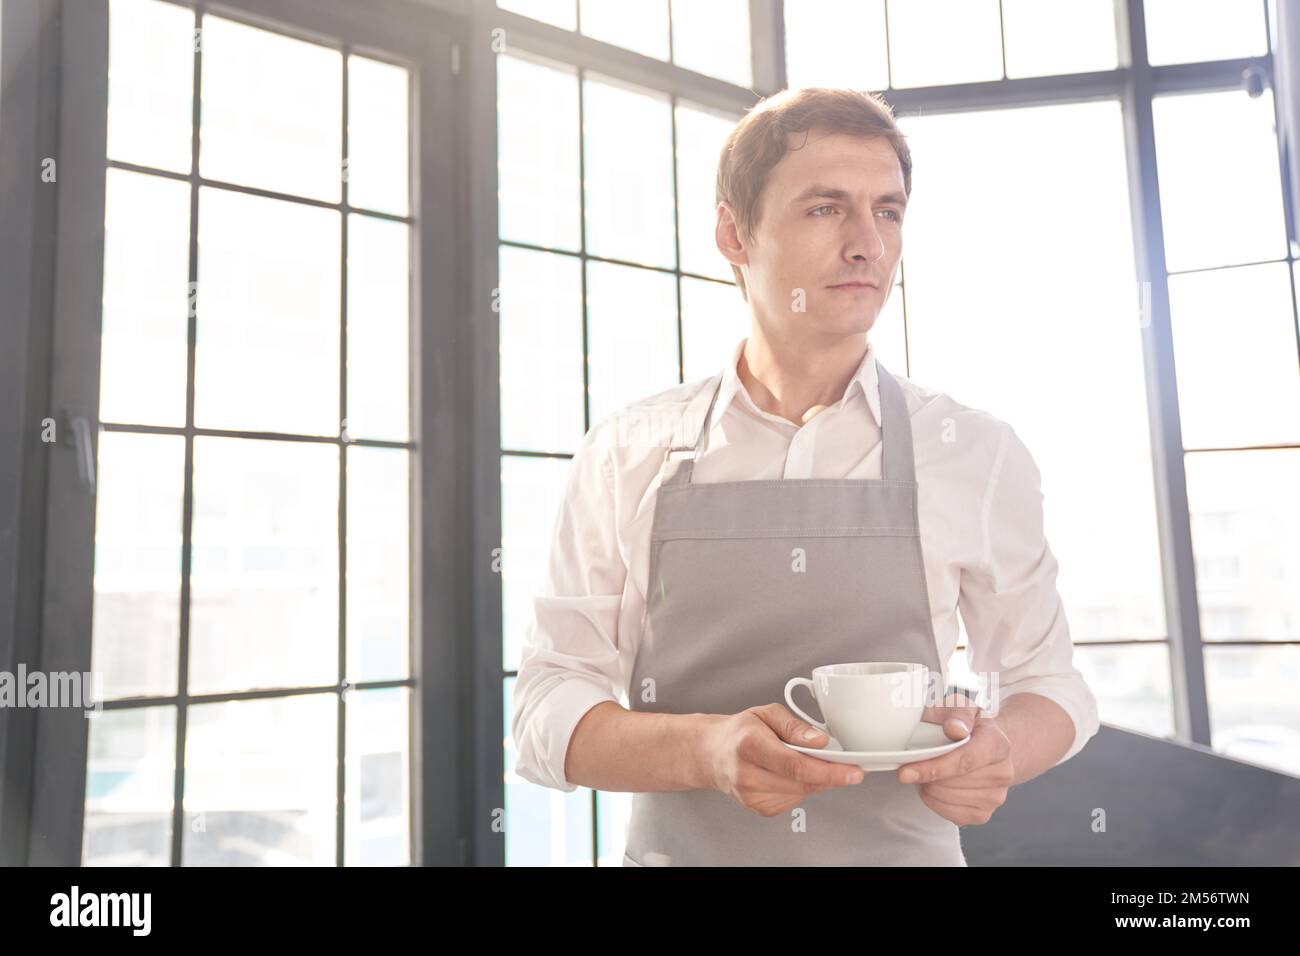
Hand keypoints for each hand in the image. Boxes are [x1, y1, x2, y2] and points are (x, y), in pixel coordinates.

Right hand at [700, 703, 865, 816]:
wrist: (713, 754)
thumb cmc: (741, 731)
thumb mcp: (767, 713)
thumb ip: (795, 726)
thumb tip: (821, 742)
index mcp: (749, 745)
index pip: (795, 765)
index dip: (829, 771)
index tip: (854, 772)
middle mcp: (747, 774)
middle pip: (802, 781)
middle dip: (829, 773)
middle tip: (843, 762)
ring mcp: (752, 796)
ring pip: (802, 792)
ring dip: (813, 778)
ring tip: (798, 759)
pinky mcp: (759, 809)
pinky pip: (795, 799)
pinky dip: (801, 786)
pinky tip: (787, 773)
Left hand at [895, 693, 1013, 825]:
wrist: (986, 744)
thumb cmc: (967, 724)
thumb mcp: (959, 706)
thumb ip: (955, 712)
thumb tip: (955, 728)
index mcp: (998, 744)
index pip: (963, 762)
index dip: (932, 768)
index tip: (905, 772)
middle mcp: (1002, 773)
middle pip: (951, 783)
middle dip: (926, 774)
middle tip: (918, 760)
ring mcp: (996, 796)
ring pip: (947, 799)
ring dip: (928, 786)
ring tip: (930, 770)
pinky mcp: (984, 813)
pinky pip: (950, 814)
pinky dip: (934, 801)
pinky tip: (935, 785)